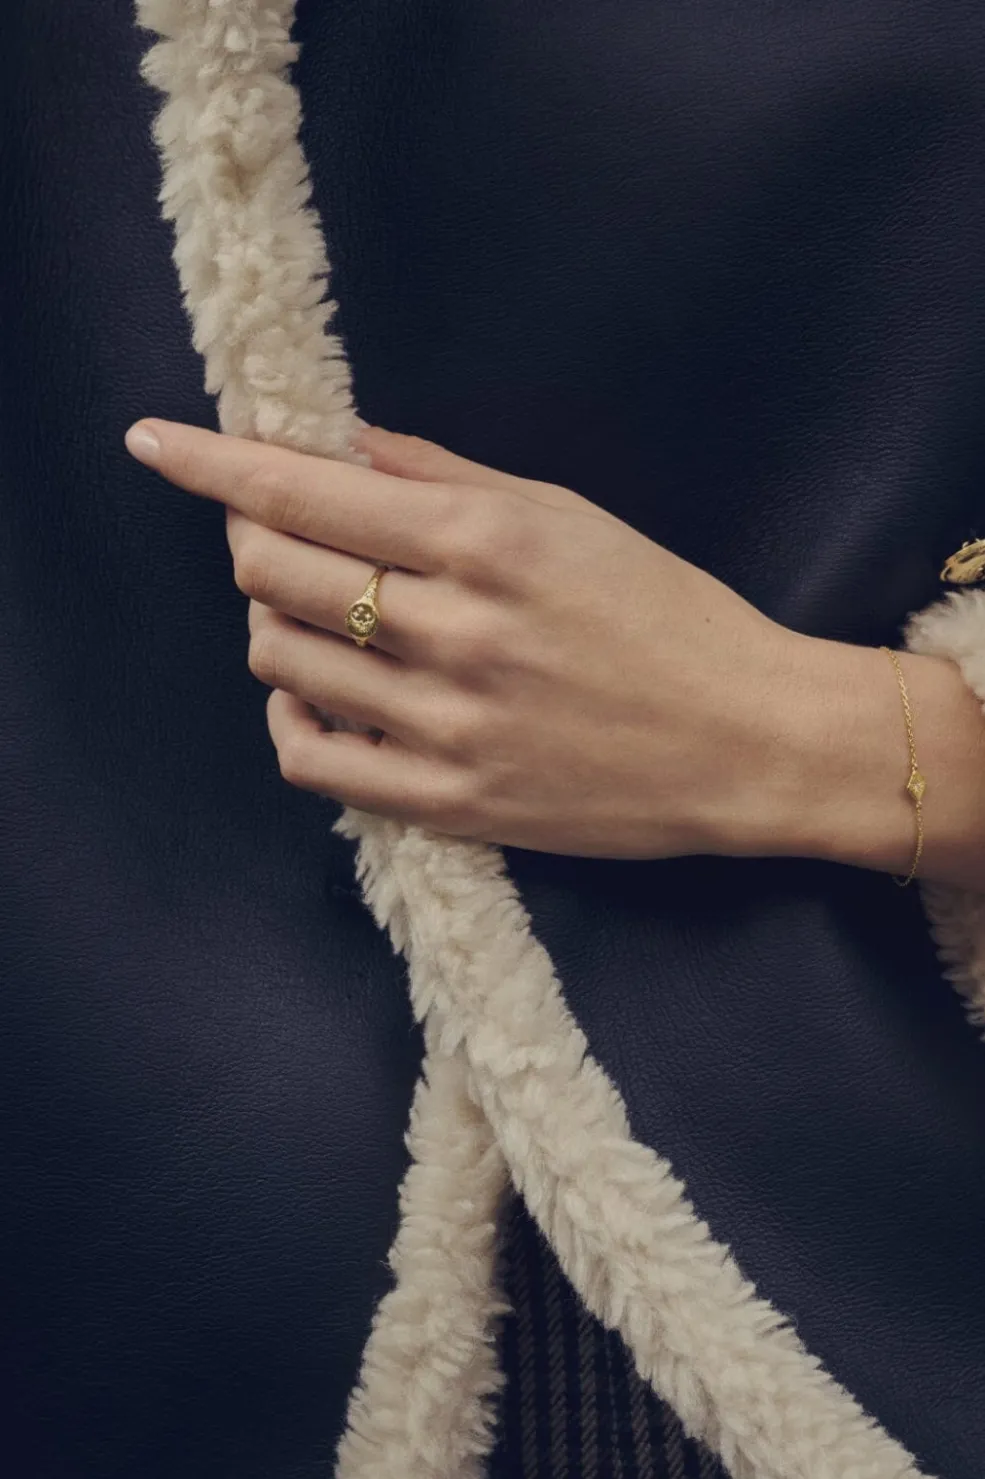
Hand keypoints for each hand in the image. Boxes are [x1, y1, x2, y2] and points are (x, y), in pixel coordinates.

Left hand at [123, 417, 819, 858]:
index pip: (303, 492)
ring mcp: (445, 725)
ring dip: (274, 620)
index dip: (213, 462)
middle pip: (270, 571)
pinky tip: (316, 692)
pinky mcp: (447, 801)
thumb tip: (339, 445)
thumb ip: (445, 476)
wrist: (746, 740)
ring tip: (321, 610)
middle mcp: (453, 631)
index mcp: (484, 543)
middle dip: (247, 534)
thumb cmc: (669, 616)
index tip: (157, 441)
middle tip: (274, 526)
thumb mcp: (569, 517)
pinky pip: (310, 759)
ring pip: (280, 659)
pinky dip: (290, 715)